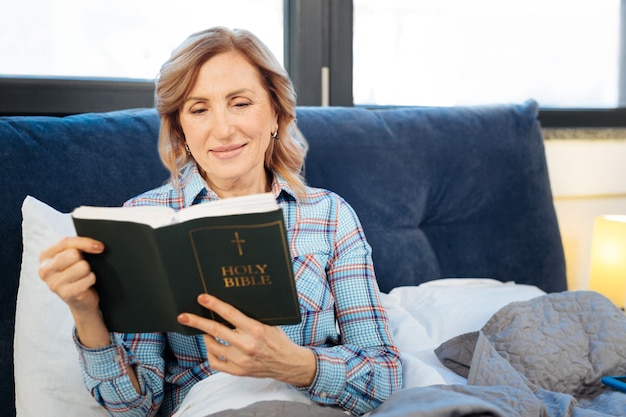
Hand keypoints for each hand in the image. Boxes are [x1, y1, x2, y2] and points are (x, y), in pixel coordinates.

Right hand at [39, 237, 113, 348]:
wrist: (80, 299)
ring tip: (82, 277)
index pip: (65, 242)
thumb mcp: (73, 255)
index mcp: (44, 256)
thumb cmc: (76, 273)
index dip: (85, 242)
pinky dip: (91, 280)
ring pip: (83, 266)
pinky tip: (84, 285)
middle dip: (83, 260)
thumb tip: (97, 246)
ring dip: (88, 271)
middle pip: (74, 254)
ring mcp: (54, 283)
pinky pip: (89, 278)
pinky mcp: (66, 293)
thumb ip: (79, 245)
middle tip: (80, 268)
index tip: (99, 246)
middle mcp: (45, 270)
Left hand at [178, 294, 315, 386]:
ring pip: (212, 346)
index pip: (230, 314)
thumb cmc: (277, 339)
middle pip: (215, 330)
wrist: (288, 364)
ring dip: (205, 336)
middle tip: (183, 316)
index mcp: (256, 329)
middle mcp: (247, 345)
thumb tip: (228, 305)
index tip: (202, 298)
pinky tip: (213, 346)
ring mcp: (241, 360)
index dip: (214, 305)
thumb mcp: (269, 323)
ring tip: (206, 331)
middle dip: (196, 321)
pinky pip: (215, 362)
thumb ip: (250, 317)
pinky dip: (210, 352)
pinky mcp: (238, 371)